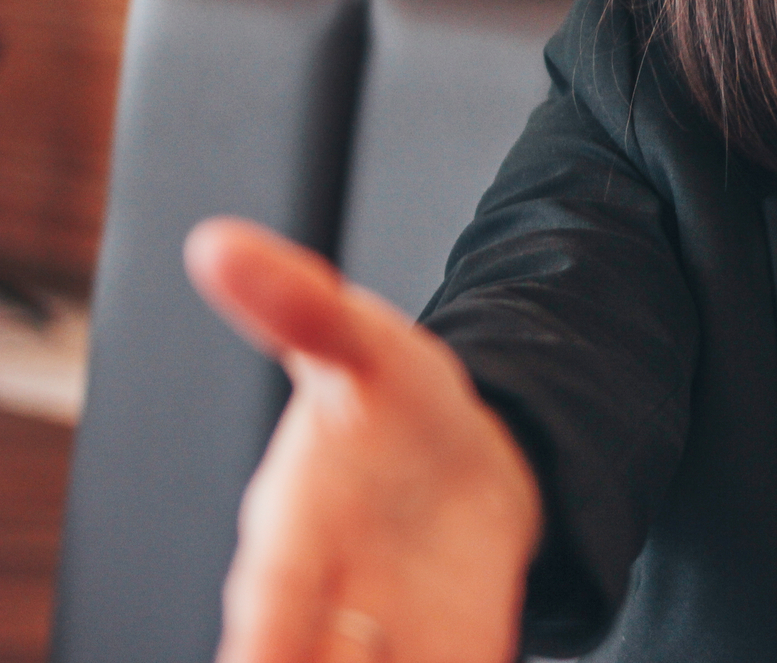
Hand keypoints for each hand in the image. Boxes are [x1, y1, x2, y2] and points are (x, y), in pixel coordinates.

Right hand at [185, 218, 543, 662]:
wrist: (467, 447)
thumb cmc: (392, 400)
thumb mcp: (363, 344)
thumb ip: (299, 307)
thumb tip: (221, 243)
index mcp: (293, 534)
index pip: (270, 602)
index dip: (266, 638)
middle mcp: (332, 600)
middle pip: (318, 658)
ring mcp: (392, 633)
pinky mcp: (456, 648)